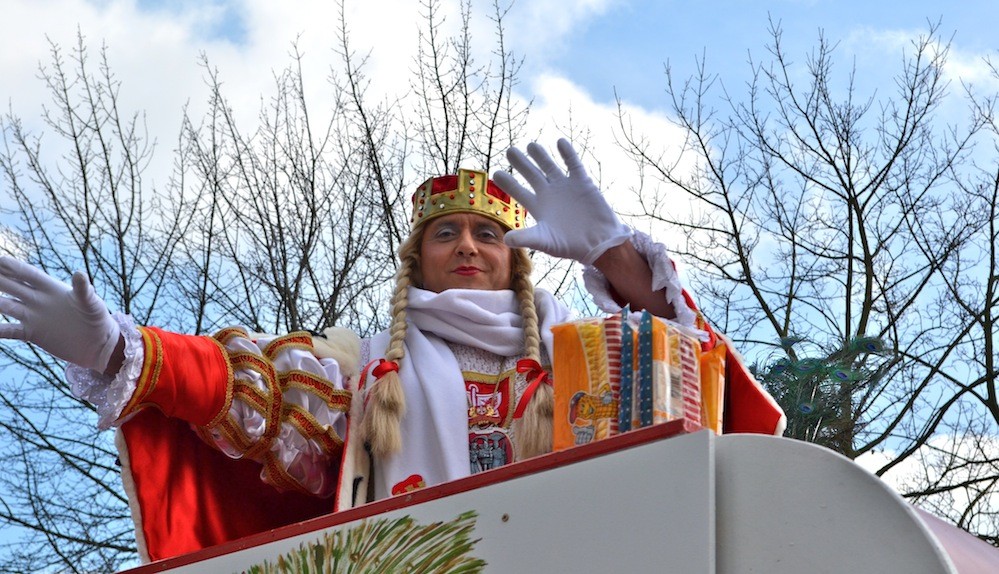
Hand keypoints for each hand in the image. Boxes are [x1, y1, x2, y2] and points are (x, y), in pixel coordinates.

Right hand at [0, 257, 120, 372]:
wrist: (98, 344)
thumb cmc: (98, 320)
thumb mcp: (92, 304)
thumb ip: (84, 290)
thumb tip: (79, 273)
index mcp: (52, 289)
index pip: (28, 275)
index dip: (14, 267)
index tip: (0, 259)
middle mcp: (39, 301)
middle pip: (12, 287)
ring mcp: (33, 316)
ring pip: (7, 306)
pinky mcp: (32, 333)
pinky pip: (10, 330)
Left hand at [492, 138, 631, 264]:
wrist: (598, 243)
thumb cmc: (570, 245)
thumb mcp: (545, 242)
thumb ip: (526, 238)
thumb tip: (505, 240)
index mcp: (537, 207)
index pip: (518, 191)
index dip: (508, 183)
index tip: (496, 173)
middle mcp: (549, 194)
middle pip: (531, 174)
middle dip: (521, 163)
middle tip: (510, 151)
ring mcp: (564, 187)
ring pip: (549, 166)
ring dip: (541, 156)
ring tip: (531, 145)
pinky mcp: (581, 183)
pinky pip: (573, 164)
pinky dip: (568, 154)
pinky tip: (560, 143)